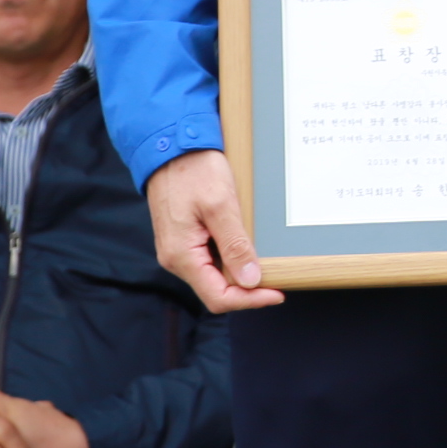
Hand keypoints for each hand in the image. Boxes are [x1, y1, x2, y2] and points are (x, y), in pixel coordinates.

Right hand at [149, 151, 282, 312]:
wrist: (169, 147)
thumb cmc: (193, 171)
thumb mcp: (220, 206)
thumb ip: (234, 245)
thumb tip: (249, 280)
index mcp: (181, 255)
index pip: (217, 297)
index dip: (249, 300)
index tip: (277, 292)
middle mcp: (176, 258)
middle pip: (216, 290)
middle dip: (247, 289)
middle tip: (276, 277)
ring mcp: (179, 249)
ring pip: (214, 276)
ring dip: (239, 273)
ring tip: (264, 261)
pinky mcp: (185, 239)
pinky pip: (209, 259)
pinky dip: (230, 258)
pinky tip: (245, 246)